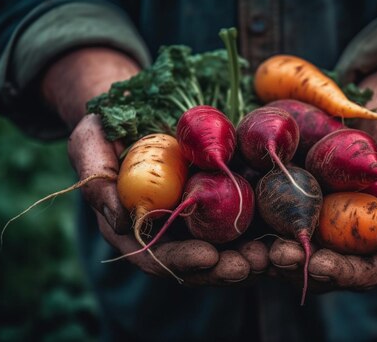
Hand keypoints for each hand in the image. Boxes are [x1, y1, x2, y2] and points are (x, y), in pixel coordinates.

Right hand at [43, 48, 267, 285]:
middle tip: (256, 263)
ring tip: (280, 253)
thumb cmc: (102, 130)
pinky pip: (245, 216)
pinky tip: (287, 224)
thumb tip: (122, 221)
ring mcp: (196, 217)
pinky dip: (266, 224)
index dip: (183, 262)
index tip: (210, 257)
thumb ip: (99, 185)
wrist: (130, 110)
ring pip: (229, 246)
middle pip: (201, 262)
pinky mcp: (219, 198)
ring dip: (256, 253)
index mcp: (136, 230)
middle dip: (229, 266)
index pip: (158, 258)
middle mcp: (169, 232)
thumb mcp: (89, 147)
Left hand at [269, 59, 376, 291]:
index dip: (342, 274)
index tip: (319, 265)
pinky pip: (273, 217)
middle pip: (320, 267)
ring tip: (252, 249)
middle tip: (276, 256)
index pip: (363, 271)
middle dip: (297, 267)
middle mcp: (345, 236)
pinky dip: (256, 224)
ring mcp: (317, 219)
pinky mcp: (293, 199)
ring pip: (292, 248)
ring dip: (270, 254)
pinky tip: (238, 220)